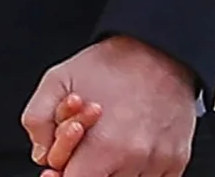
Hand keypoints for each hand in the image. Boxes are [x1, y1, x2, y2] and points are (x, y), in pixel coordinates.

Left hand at [21, 35, 199, 176]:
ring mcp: (159, 161)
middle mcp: (135, 158)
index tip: (63, 167)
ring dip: (115, 172)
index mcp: (104, 145)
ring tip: (111, 142)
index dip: (64, 175)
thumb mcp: (57, 80)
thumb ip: (37, 120)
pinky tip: (131, 149)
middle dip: (89, 170)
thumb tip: (41, 154)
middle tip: (88, 150)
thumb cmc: (111, 64)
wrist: (158, 50)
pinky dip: (138, 171)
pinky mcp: (177, 160)